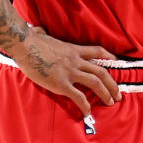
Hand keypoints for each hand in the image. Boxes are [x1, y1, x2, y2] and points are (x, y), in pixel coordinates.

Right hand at [6, 28, 121, 111]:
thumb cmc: (30, 40)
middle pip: (101, 72)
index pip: (97, 51)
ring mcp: (70, 72)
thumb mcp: (44, 35)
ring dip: (105, 94)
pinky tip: (88, 112)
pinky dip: (85, 105)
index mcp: (73, 50)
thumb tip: (38, 30)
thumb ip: (46, 35)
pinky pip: (78, 96)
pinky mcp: (61, 83)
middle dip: (112, 84)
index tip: (117, 61)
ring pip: (95, 83)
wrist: (24, 45)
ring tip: (111, 102)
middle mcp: (76, 61)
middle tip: (118, 94)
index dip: (109, 56)